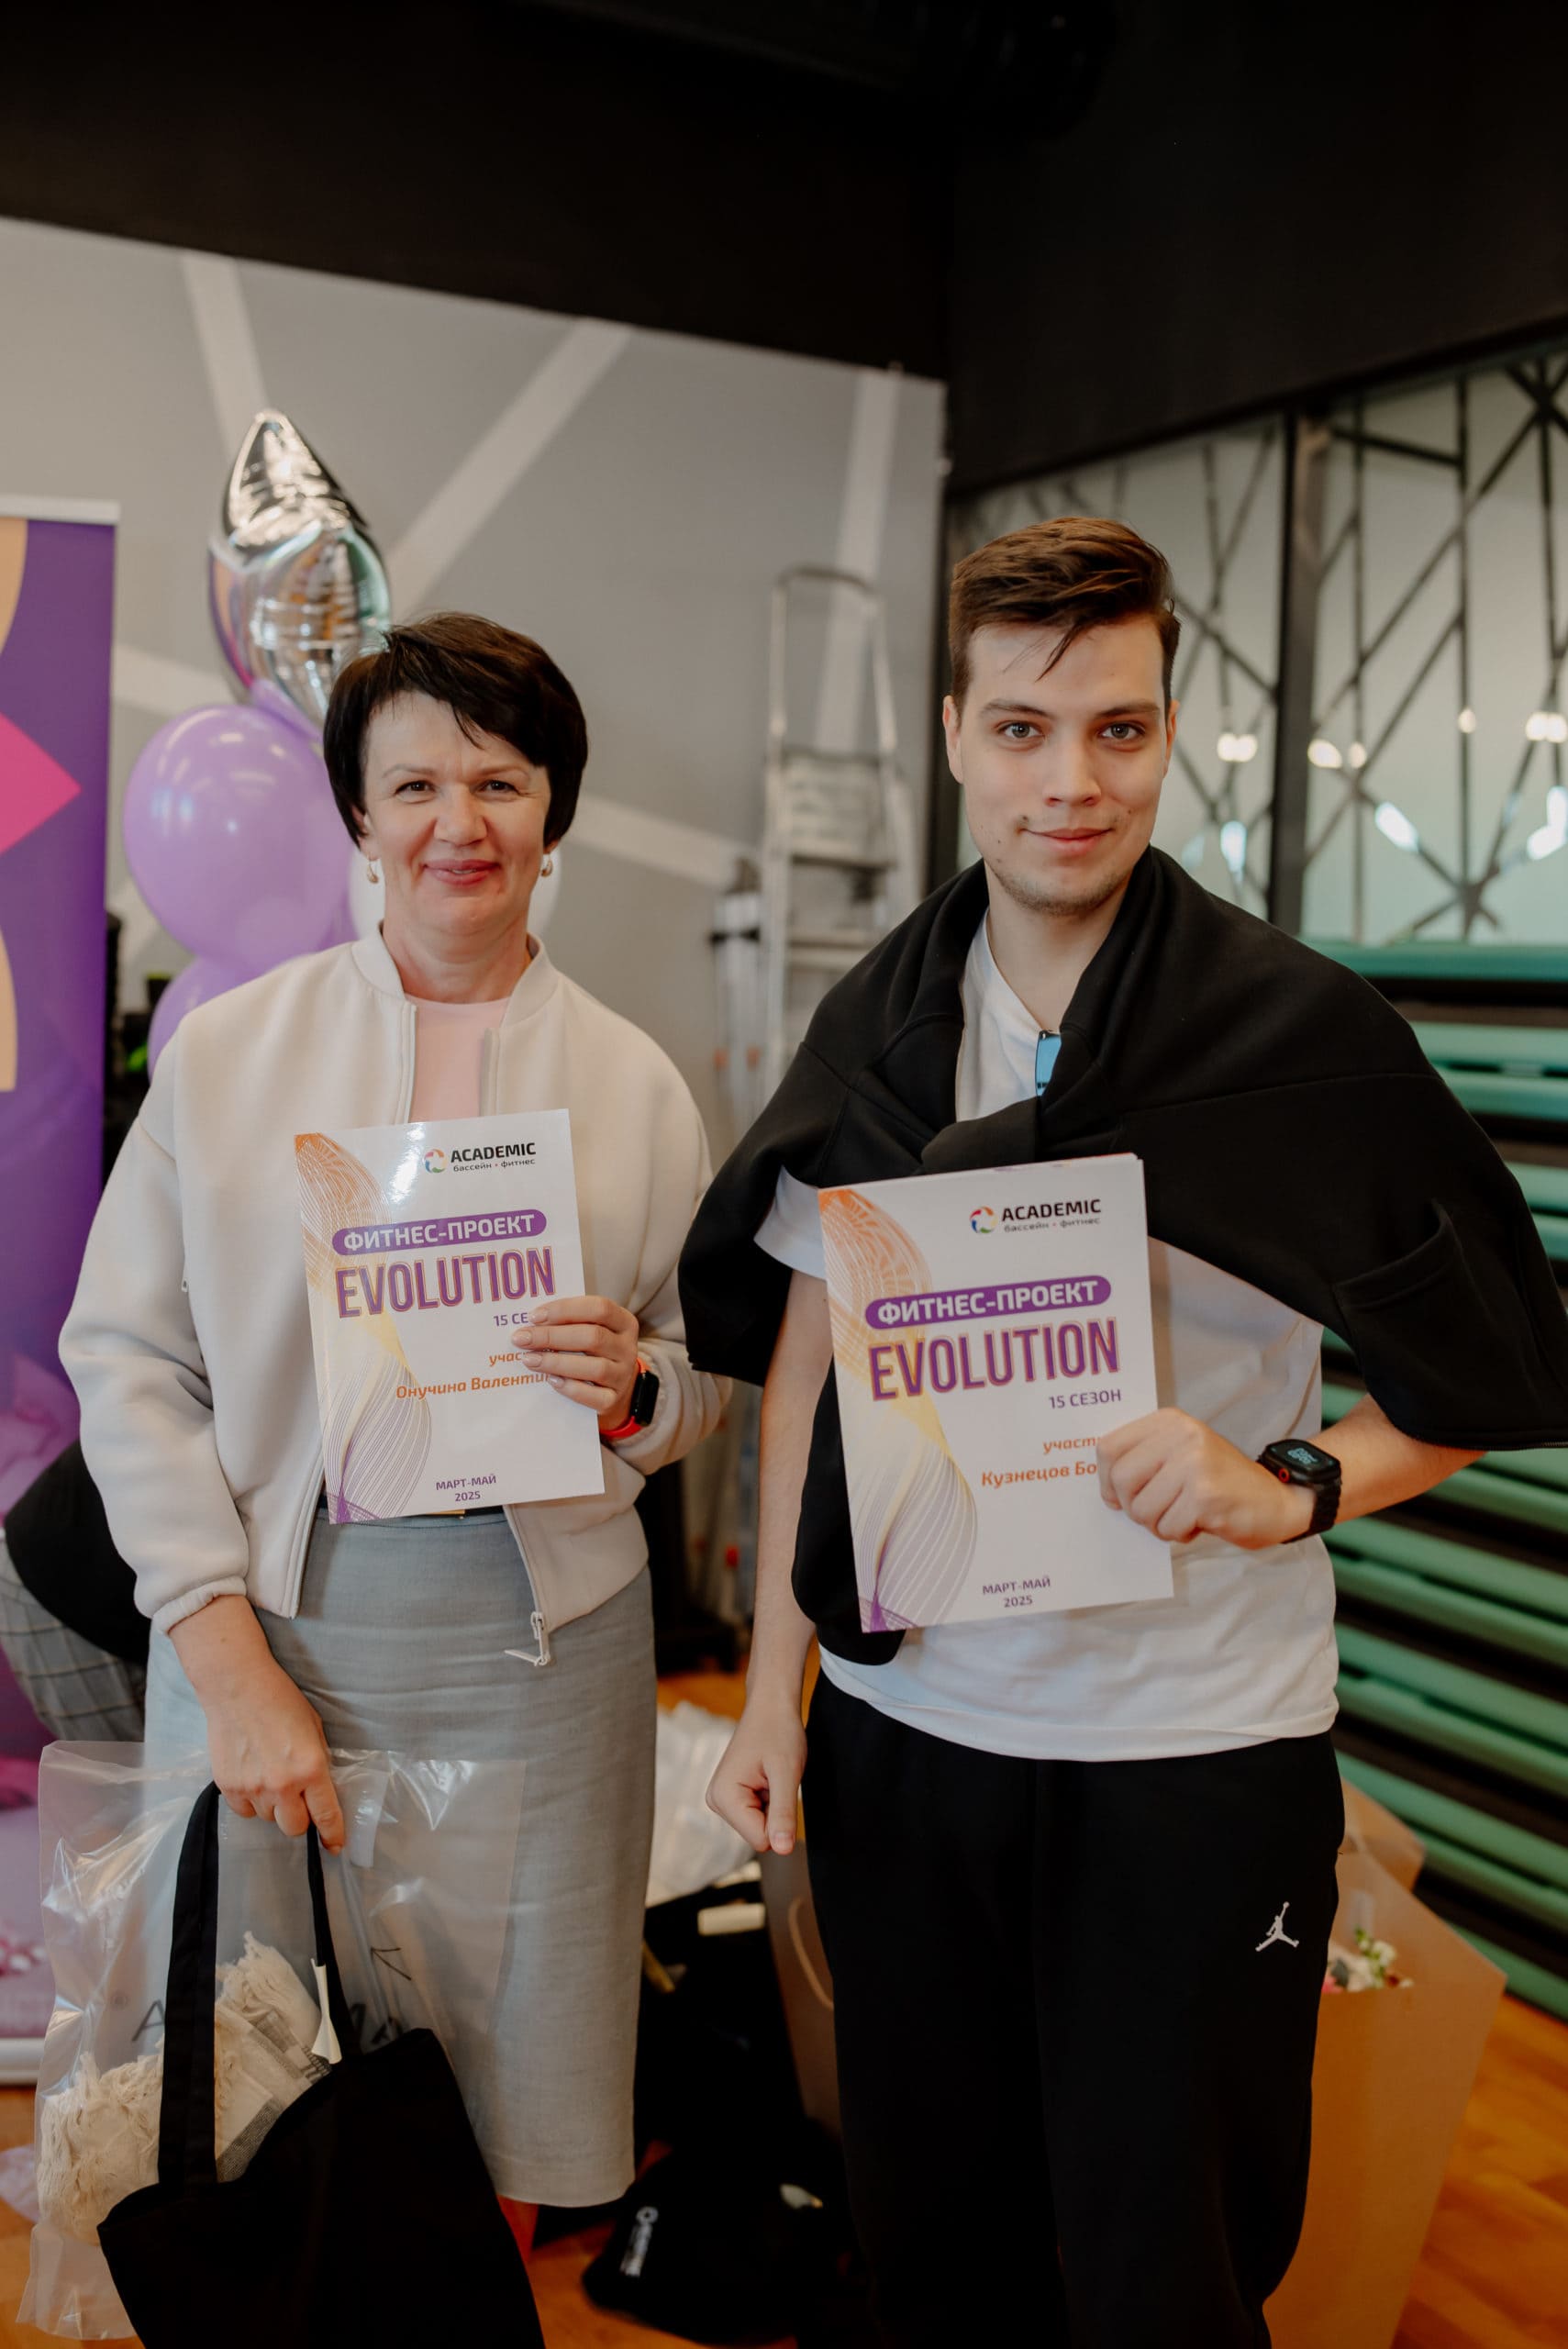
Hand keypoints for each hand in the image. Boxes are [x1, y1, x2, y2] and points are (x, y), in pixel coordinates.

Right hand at [204, 1665, 345, 1851]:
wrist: (237, 1687)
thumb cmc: (281, 1701)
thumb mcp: (314, 1728)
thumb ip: (318, 1762)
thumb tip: (320, 1790)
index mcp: (310, 1768)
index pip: (325, 1814)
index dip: (332, 1835)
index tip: (335, 1846)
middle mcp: (282, 1784)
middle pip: (294, 1828)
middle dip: (300, 1819)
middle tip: (298, 1799)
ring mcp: (252, 1788)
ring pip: (267, 1819)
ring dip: (273, 1807)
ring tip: (270, 1775)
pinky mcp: (228, 1787)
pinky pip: (244, 1811)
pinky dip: (251, 1802)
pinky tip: (252, 1777)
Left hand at [510, 1294, 640, 1429]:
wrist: (615, 1389)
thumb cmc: (594, 1352)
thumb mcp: (591, 1331)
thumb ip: (569, 1323)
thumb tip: (531, 1323)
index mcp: (623, 1322)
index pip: (599, 1308)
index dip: (565, 1309)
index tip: (534, 1316)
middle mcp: (627, 1348)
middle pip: (593, 1337)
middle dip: (552, 1336)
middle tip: (521, 1339)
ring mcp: (623, 1376)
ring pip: (594, 1367)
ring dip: (556, 1362)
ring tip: (529, 1359)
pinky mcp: (613, 1400)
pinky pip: (592, 1396)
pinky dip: (569, 1387)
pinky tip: (550, 1380)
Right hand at [706, 1690, 806, 1855]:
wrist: (771, 1705)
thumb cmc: (778, 1732)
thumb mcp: (786, 1773)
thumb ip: (783, 1814)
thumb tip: (783, 1851)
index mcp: (723, 1798)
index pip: (761, 1840)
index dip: (781, 1820)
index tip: (780, 1786)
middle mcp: (716, 1801)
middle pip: (759, 1835)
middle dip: (775, 1811)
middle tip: (776, 1778)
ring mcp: (722, 1799)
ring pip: (760, 1826)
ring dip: (774, 1804)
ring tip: (772, 1775)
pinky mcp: (731, 1797)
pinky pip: (758, 1814)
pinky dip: (770, 1799)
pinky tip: (768, 1776)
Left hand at [1097, 1408, 1314, 1548]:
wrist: (1278, 1499)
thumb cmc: (1221, 1482)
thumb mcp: (1181, 1455)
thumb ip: (1144, 1461)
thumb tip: (1105, 1490)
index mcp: (1169, 1421)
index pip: (1108, 1448)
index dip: (1107, 1480)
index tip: (1120, 1496)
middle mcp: (1181, 1435)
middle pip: (1120, 1480)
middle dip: (1133, 1507)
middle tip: (1159, 1511)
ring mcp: (1194, 1463)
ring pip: (1141, 1509)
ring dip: (1159, 1524)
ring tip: (1184, 1514)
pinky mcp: (1205, 1495)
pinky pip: (1167, 1527)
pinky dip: (1179, 1534)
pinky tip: (1200, 1522)